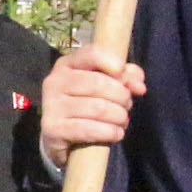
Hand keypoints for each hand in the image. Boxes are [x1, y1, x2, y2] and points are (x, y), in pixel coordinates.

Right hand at [38, 50, 144, 171]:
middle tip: (127, 106)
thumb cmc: (85, 104)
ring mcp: (51, 105)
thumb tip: (139, 85)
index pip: (93, 54)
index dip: (115, 64)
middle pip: (99, 83)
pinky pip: (90, 129)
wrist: (58, 136)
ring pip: (98, 108)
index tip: (125, 77)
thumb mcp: (104, 85)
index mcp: (67, 64)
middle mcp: (55, 81)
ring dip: (119, 117)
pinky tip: (116, 134)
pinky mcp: (53, 128)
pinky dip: (110, 132)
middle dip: (122, 97)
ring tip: (122, 120)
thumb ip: (125, 77)